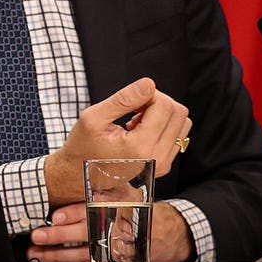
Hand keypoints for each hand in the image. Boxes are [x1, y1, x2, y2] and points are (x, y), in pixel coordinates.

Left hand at [29, 202, 195, 261]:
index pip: (95, 210)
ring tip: (37, 255)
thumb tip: (71, 182)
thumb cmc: (139, 211)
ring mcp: (120, 252)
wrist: (168, 234)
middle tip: (37, 237)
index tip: (55, 216)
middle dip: (59, 237)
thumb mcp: (127, 192)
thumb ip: (102, 189)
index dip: (74, 213)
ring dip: (59, 258)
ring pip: (86, 257)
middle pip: (87, 235)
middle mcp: (121, 231)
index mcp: (122, 209)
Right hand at [44, 77, 191, 204]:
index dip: (148, 93)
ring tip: (138, 119)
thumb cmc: (82, 146)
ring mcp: (162, 164)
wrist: (78, 177)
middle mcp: (157, 158)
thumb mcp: (94, 117)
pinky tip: (140, 130)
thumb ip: (123, 99)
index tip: (129, 100)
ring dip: (163, 114)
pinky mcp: (163, 165)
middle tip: (134, 107)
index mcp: (140, 146)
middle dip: (158, 101)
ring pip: (182, 123)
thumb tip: (149, 84)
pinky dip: (163, 126)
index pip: (164, 105)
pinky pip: (177, 136)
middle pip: (179, 113)